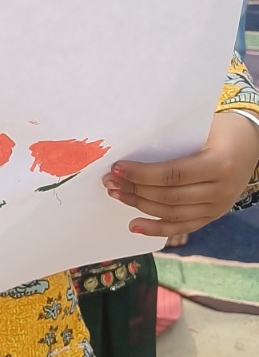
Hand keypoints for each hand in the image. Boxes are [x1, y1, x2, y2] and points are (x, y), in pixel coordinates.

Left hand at [104, 111, 258, 239]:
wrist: (252, 142)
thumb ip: (173, 140)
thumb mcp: (202, 127)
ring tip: (117, 195)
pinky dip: (157, 229)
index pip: (173, 174)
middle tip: (110, 181)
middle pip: (169, 196)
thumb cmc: (221, 129)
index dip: (142, 174)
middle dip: (135, 189)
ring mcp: (218, 206)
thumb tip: (131, 149)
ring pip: (172, 213)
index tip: (118, 168)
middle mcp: (221, 190)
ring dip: (140, 206)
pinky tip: (135, 225)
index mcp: (218, 163)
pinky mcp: (213, 215)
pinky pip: (182, 227)